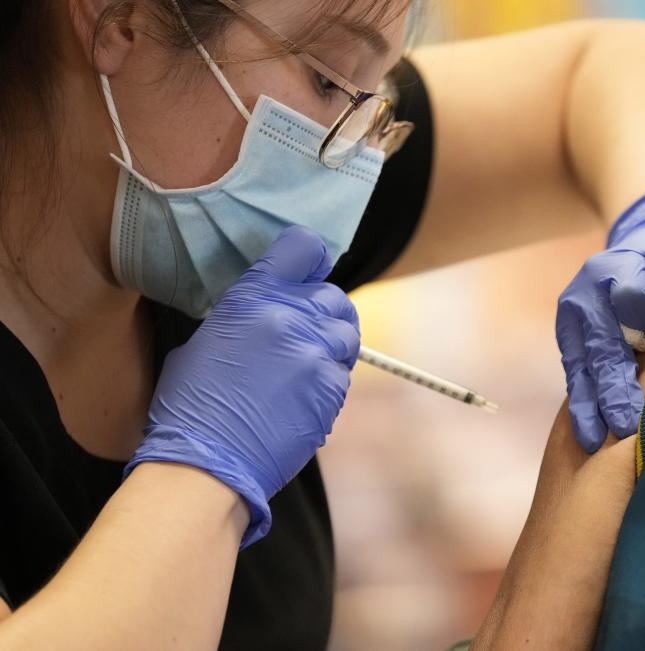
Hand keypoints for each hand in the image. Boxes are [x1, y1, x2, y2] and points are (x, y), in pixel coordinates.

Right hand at [125, 226, 360, 546]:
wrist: (207, 463)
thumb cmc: (191, 407)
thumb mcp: (205, 342)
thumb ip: (245, 318)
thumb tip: (266, 315)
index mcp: (252, 298)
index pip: (302, 248)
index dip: (310, 256)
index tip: (311, 268)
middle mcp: (290, 317)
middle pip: (333, 295)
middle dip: (325, 311)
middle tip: (309, 331)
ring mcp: (315, 354)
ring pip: (347, 334)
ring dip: (333, 345)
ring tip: (307, 366)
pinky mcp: (331, 389)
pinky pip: (343, 373)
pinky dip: (330, 380)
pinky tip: (303, 396)